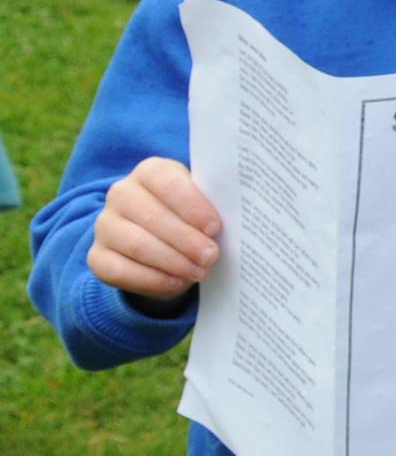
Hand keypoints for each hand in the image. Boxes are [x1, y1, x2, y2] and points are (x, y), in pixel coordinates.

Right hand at [89, 157, 220, 301]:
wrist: (163, 243)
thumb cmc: (191, 217)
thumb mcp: (202, 205)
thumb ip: (213, 206)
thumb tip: (239, 218)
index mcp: (150, 171)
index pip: (169, 184)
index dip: (192, 206)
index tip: (215, 227)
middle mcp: (121, 193)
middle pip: (153, 216)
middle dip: (186, 240)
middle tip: (211, 256)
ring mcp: (105, 225)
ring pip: (137, 244)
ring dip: (172, 261)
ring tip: (199, 271)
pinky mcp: (96, 256)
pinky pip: (120, 271)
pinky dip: (152, 279)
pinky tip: (176, 283)